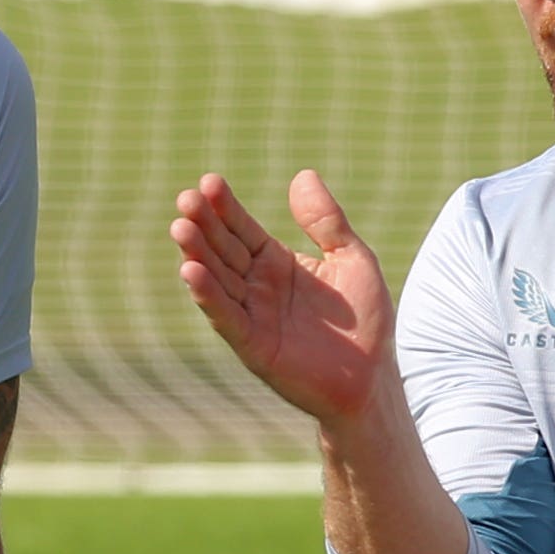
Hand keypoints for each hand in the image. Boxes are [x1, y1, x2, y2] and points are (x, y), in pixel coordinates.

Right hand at [170, 171, 394, 423]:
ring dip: (197, 254)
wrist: (373, 378)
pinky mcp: (252, 345)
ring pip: (217, 279)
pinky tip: (191, 271)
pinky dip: (208, 295)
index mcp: (277, 262)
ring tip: (181, 227)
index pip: (243, 228)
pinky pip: (226, 316)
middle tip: (186, 198)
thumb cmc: (366, 321)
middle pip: (223, 249)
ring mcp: (252, 315)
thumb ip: (326, 221)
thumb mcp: (352, 258)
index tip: (209, 181)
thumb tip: (302, 175)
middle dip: (203, 224)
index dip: (226, 207)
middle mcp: (257, 286)